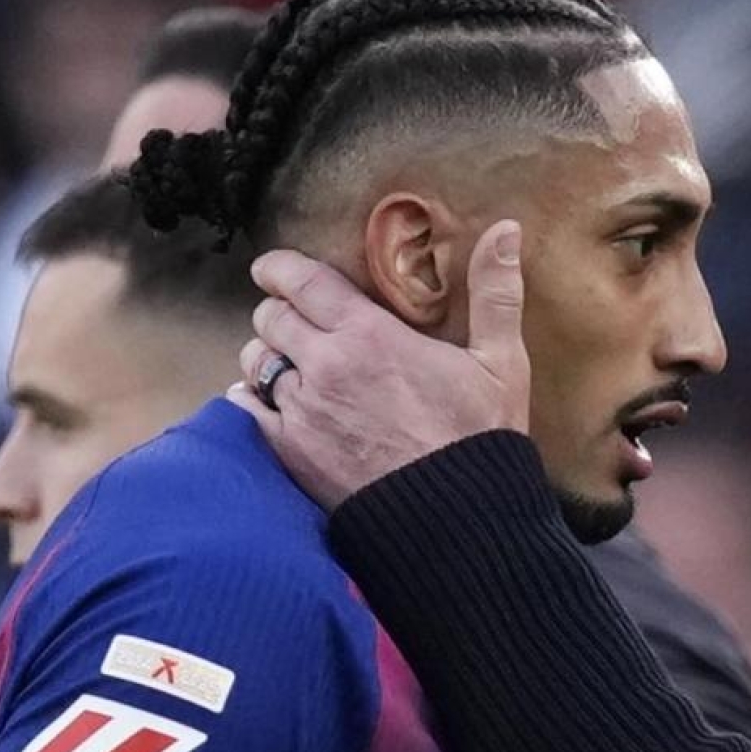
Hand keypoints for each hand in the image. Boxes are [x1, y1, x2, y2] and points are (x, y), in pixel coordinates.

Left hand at [228, 219, 531, 508]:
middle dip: (278, 312)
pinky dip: (250, 401)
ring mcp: (301, 412)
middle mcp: (324, 366)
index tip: (274, 268)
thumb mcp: (500, 362)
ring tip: (285, 362)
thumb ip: (495, 292)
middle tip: (292, 319)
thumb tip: (505, 229)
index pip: (302, 282)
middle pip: (271, 318)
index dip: (280, 269)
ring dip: (266, 356)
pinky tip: (272, 404)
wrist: (457, 522)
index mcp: (369, 335)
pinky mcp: (289, 453)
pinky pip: (245, 411)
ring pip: (255, 362)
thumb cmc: (481, 439)